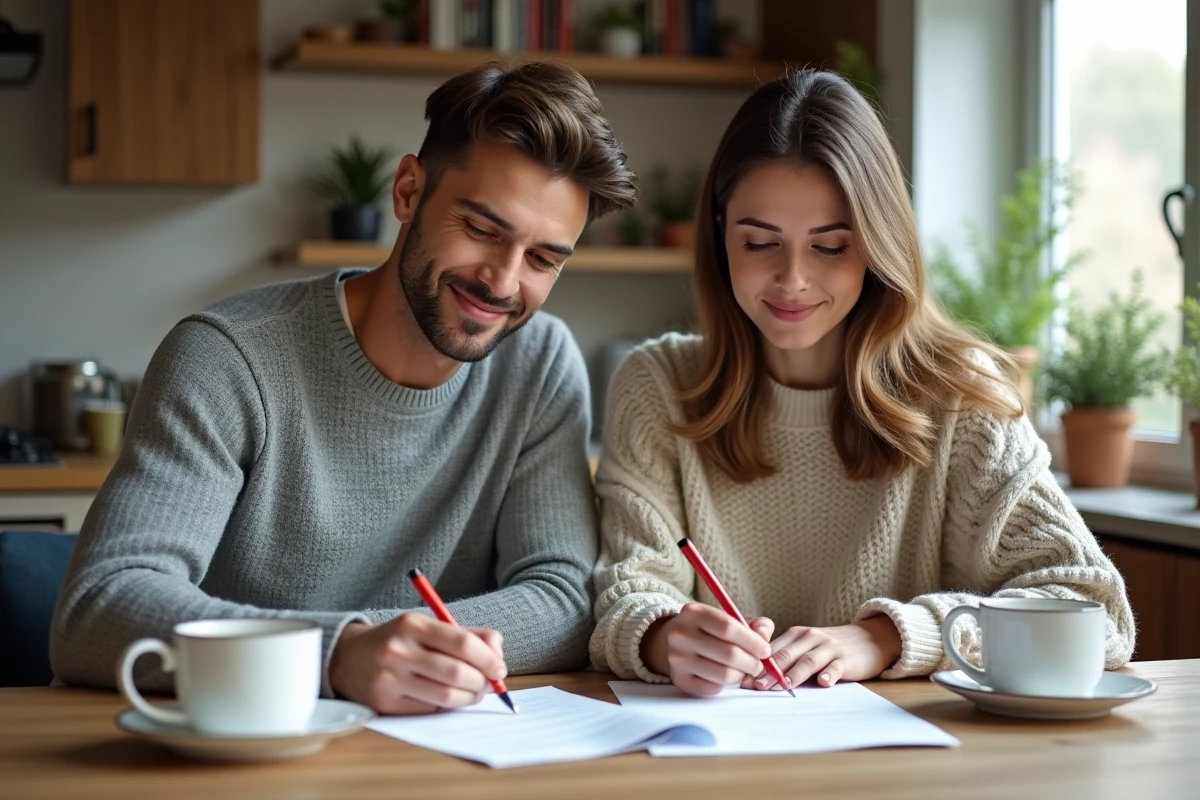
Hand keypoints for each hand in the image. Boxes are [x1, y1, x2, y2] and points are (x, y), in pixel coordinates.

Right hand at [329, 613, 506, 713]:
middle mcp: (398, 650)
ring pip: (446, 696)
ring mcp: (390, 679)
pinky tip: (446, 697)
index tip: (500, 668)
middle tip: (489, 684)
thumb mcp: (428, 626)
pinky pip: (429, 709)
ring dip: (469, 697)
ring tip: (474, 692)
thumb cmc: (399, 640)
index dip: (488, 659)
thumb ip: (467, 635)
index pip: (463, 643)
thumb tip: (498, 654)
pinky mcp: (385, 703)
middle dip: (482, 682)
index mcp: (413, 625)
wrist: (348, 657)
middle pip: (457, 672)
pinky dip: (446, 706)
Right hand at [640, 602, 775, 696]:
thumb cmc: (708, 630)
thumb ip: (753, 625)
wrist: (671, 642)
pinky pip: (713, 688)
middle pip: (729, 653)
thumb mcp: (727, 618)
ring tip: (744, 671)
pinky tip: (725, 676)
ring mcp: (678, 658)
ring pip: (723, 674)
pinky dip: (725, 685)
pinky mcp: (679, 679)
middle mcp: (681, 634)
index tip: (766, 651)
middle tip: (759, 665)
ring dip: (741, 675)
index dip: (753, 641)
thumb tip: (764, 634)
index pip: (728, 627)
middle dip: (752, 663)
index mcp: (694, 612)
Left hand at [741, 615, 901, 689]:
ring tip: (783, 687)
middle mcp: (810, 638)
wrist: (870, 638)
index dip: (756, 666)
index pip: (771, 650)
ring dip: (794, 674)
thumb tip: (756, 677)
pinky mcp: (847, 659)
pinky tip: (824, 683)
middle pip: (785, 656)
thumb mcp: (806, 646)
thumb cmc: (830, 647)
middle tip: (756, 687)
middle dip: (769, 672)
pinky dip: (830, 674)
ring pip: (808, 660)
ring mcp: (829, 647)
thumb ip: (786, 657)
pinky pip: (837, 667)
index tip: (742, 681)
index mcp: (796, 635)